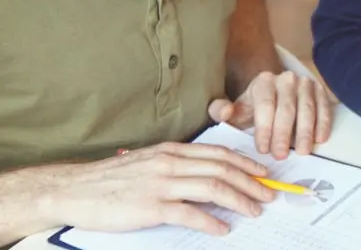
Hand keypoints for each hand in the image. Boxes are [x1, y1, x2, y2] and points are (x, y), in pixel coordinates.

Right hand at [42, 142, 274, 235]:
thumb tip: (206, 174)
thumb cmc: (110, 180)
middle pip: (222, 169)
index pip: (218, 153)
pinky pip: (189, 213)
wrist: (73, 189)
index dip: (245, 163)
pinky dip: (211, 221)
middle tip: (268, 194)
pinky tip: (222, 228)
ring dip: (239, 200)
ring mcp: (160, 184)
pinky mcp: (150, 207)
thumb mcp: (148, 162)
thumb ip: (175, 165)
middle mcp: (170, 163)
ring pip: (212, 188)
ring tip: (254, 210)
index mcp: (171, 151)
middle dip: (251, 182)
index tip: (263, 173)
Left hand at [208, 70, 333, 159]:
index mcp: (263, 82)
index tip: (263, 150)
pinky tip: (320, 140)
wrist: (278, 96)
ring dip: (305, 132)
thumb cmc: (255, 110)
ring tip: (303, 152)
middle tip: (281, 156)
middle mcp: (286, 78)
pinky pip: (324, 107)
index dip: (264, 129)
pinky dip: (323, 124)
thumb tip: (226, 113)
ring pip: (307, 108)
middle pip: (287, 108)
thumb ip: (221, 112)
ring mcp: (306, 83)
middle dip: (283, 134)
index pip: (265, 105)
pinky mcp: (321, 90)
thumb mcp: (237, 111)